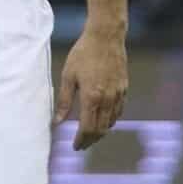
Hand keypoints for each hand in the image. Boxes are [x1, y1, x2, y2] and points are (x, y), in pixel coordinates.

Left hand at [56, 25, 127, 150]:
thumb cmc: (83, 54)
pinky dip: (111, 120)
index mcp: (91, 97)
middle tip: (82, 145)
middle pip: (101, 129)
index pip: (87, 128)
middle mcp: (107, 99)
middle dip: (90, 140)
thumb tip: (57, 122)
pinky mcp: (124, 88)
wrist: (106, 37)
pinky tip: (104, 121)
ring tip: (90, 135)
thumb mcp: (67, 77)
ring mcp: (118, 94)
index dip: (81, 140)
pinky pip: (119, 111)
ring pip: (111, 122)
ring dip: (101, 132)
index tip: (75, 146)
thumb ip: (63, 101)